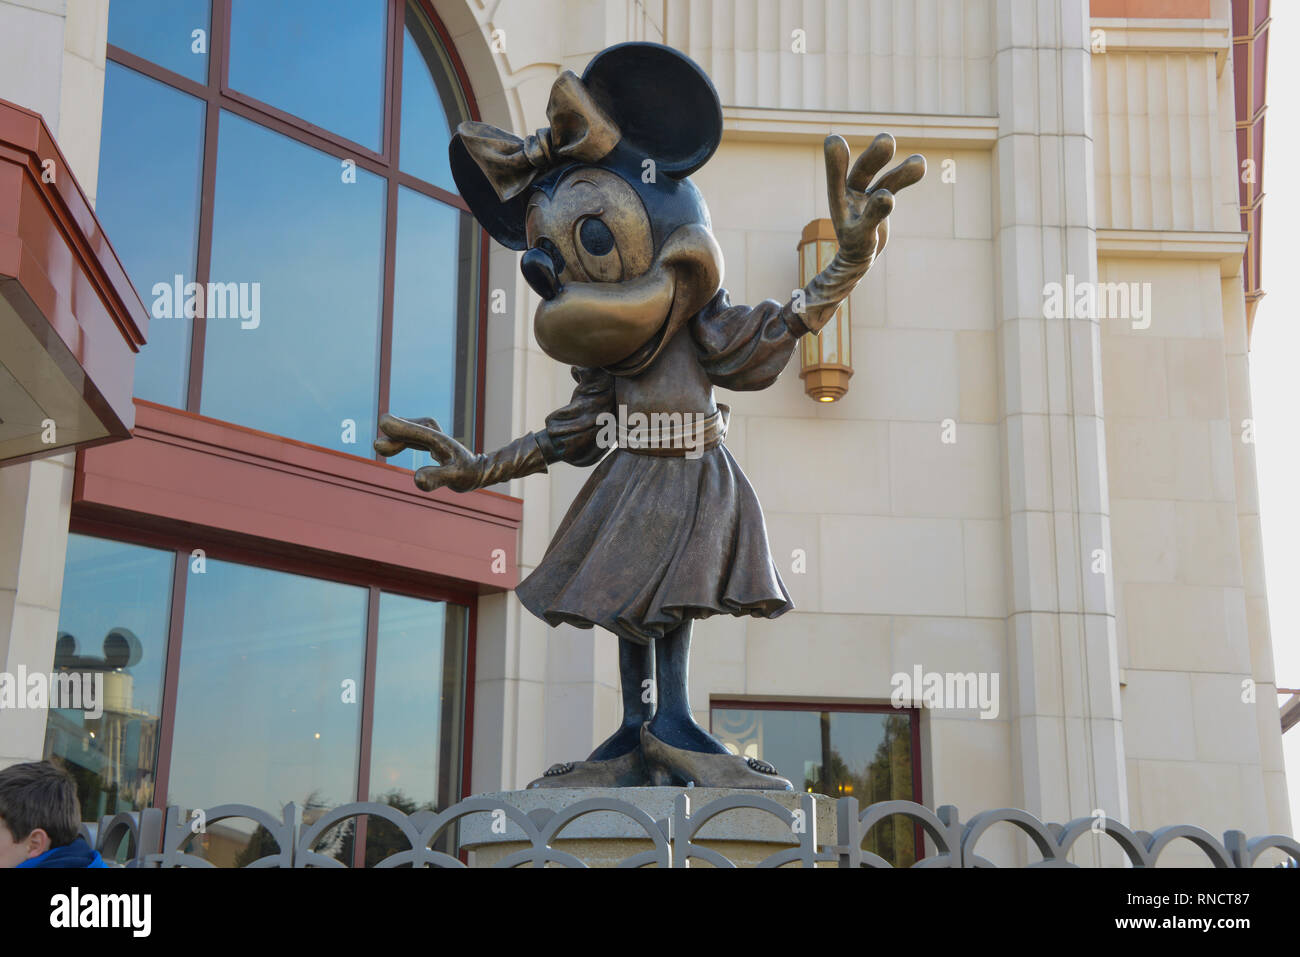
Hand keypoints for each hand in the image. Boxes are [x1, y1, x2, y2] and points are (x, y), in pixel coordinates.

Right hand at [374, 413, 481, 491]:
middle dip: (397, 433)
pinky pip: (414, 435)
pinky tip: (393, 447)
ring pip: (413, 429)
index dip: (402, 428)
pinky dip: (403, 437)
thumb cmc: (468, 475)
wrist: (481, 469)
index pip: (419, 431)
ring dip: (398, 435)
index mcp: (441, 442)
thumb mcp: (456, 479)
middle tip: (379, 445)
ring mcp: (434, 436)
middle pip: (414, 428)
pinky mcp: (431, 441)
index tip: (384, 422)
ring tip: (381, 446)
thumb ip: (437, 478)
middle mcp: (437, 435)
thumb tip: (417, 479)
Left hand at [824, 133, 925, 265]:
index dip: (836, 161)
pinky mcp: (881, 199)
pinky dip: (906, 175)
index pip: (835, 178)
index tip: (834, 139)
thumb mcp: (862, 236)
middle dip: (874, 156)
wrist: (858, 255)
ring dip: (900, 170)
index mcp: (838, 200)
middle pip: (863, 171)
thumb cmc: (855, 248)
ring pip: (884, 178)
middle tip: (886, 140)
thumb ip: (873, 215)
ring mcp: (867, 194)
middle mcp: (851, 192)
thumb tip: (887, 195)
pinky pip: (894, 184)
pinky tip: (920, 164)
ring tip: (920, 162)